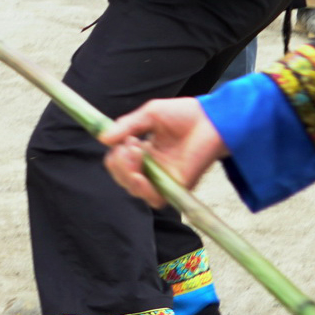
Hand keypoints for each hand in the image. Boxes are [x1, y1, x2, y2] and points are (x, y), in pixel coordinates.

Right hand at [98, 98, 224, 204]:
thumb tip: (102, 138)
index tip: (127, 139)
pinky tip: (141, 172)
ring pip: (135, 190)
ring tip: (136, 153)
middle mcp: (152, 169)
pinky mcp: (177, 186)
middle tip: (131, 145)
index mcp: (144, 153)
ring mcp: (164, 179)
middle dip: (120, 164)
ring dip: (127, 174)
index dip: (116, 156)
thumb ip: (127, 125)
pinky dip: (142, 188)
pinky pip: (154, 199)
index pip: (119, 164)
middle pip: (123, 179)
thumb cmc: (185, 115)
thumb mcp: (150, 114)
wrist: (212, 119)